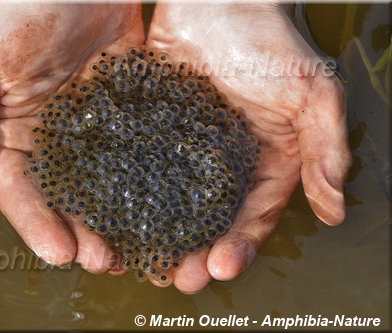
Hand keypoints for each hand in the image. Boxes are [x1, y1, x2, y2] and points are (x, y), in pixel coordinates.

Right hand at [0, 1, 144, 271]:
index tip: (60, 252)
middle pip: (64, 200)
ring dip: (115, 221)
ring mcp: (94, 133)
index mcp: (14, 136)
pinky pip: (136, 158)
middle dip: (81, 234)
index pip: (19, 191)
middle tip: (104, 260)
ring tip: (134, 250)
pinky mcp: (128, 119)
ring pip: (103, 188)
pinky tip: (161, 208)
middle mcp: (54, 142)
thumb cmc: (25, 13)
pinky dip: (146, 186)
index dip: (36, 225)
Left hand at [145, 2, 351, 291]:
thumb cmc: (266, 39)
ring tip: (147, 265)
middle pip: (211, 219)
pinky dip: (133, 199)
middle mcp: (226, 161)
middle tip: (178, 280)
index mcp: (267, 158)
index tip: (221, 268)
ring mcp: (187, 149)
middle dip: (198, 253)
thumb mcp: (311, 92)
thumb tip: (335, 210)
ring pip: (175, 204)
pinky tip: (120, 221)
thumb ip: (325, 148)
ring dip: (163, 238)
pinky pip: (144, 171)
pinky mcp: (155, 132)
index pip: (255, 213)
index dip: (240, 244)